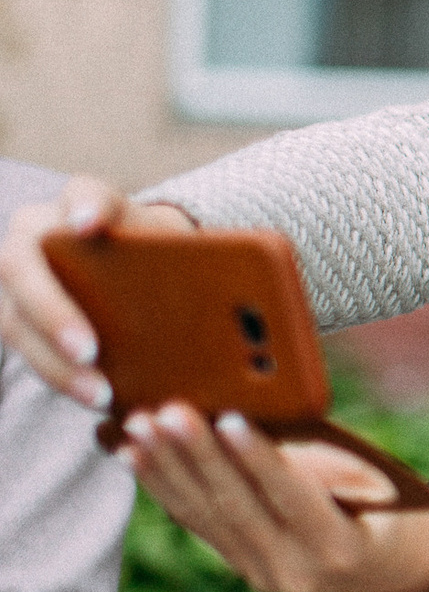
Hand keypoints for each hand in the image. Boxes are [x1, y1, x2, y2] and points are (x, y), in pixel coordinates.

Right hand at [0, 177, 194, 407]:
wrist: (137, 268)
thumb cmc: (160, 255)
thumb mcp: (178, 245)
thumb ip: (195, 254)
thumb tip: (243, 290)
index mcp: (85, 202)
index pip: (84, 193)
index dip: (84, 206)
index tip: (88, 223)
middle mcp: (35, 233)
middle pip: (24, 265)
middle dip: (53, 311)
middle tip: (90, 350)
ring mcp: (17, 275)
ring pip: (15, 318)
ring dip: (54, 360)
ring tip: (100, 393)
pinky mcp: (16, 315)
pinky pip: (26, 348)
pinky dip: (59, 376)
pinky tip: (95, 397)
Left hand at [121, 403, 428, 591]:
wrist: (392, 566)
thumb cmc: (392, 506)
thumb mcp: (376, 485)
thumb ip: (322, 462)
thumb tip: (258, 420)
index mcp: (341, 548)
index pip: (293, 497)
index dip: (259, 458)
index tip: (228, 417)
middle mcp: (295, 571)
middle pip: (237, 507)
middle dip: (198, 456)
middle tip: (167, 412)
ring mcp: (262, 574)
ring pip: (205, 516)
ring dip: (167, 467)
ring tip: (138, 426)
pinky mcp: (240, 566)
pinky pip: (196, 523)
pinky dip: (164, 485)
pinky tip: (135, 455)